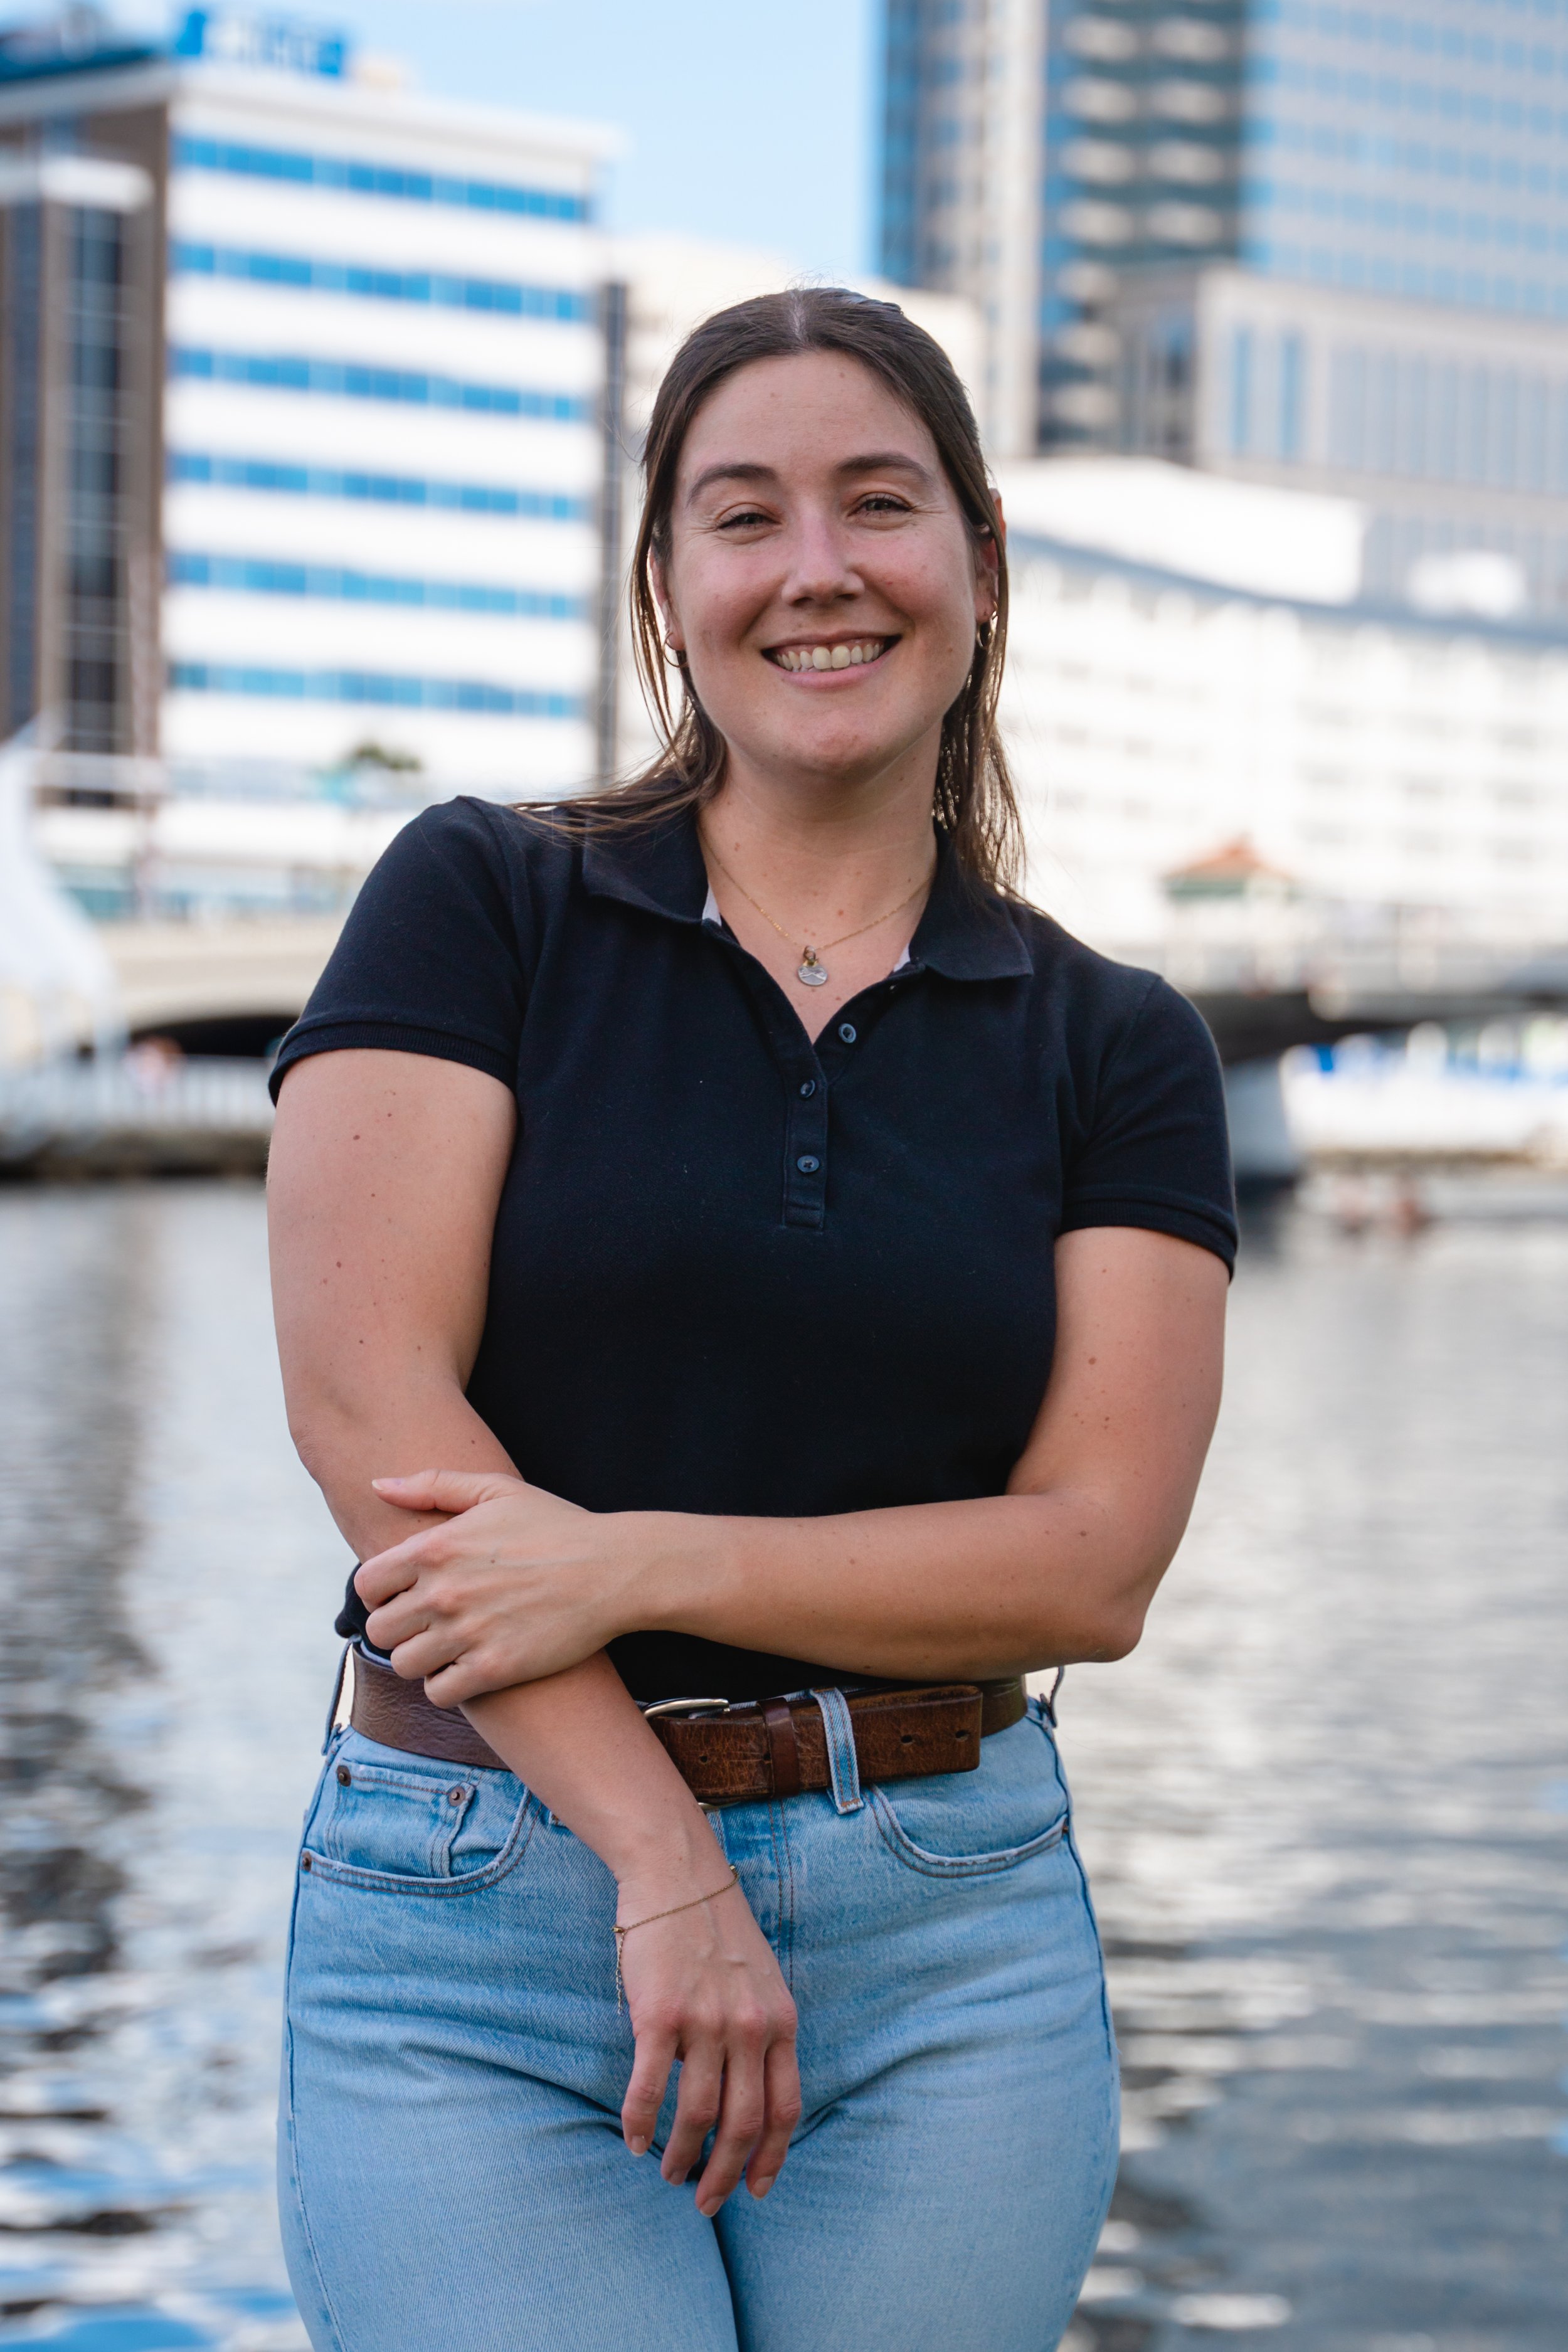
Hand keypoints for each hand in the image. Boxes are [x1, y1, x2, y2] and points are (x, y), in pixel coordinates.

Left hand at [355, 1469, 648, 1702]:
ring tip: (448, 1647)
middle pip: (379, 1630)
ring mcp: (466, 1633)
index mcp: (435, 1547)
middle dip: (398, 1628)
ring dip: (421, 1659)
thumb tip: (377, 1485)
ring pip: (404, 1664)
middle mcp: (442, 1592)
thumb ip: (433, 1485)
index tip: (404, 1594)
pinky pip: (439, 1693)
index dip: (379, 1592)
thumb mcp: (497, 1490)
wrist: (613, 1570)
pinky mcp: (493, 1669)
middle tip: (427, 1624)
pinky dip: (448, 1686)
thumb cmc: (557, 1526)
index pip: (366, 1583)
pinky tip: (468, 1668)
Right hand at [617, 1866, 800, 2214]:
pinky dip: (639, 2122)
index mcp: (780, 2021)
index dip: (771, 2157)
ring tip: (668, 2172)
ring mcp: (705, 2022)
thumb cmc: (715, 1930)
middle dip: (725, 2174)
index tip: (756, 2189)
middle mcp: (749, 2027)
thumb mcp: (762, 1980)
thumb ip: (763, 2031)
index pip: (785, 2108)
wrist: (678, 1875)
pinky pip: (649, 2087)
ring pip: (697, 2115)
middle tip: (706, 2203)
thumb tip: (750, 2092)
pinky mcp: (659, 2016)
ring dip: (682, 2156)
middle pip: (743, 2123)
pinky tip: (632, 2139)